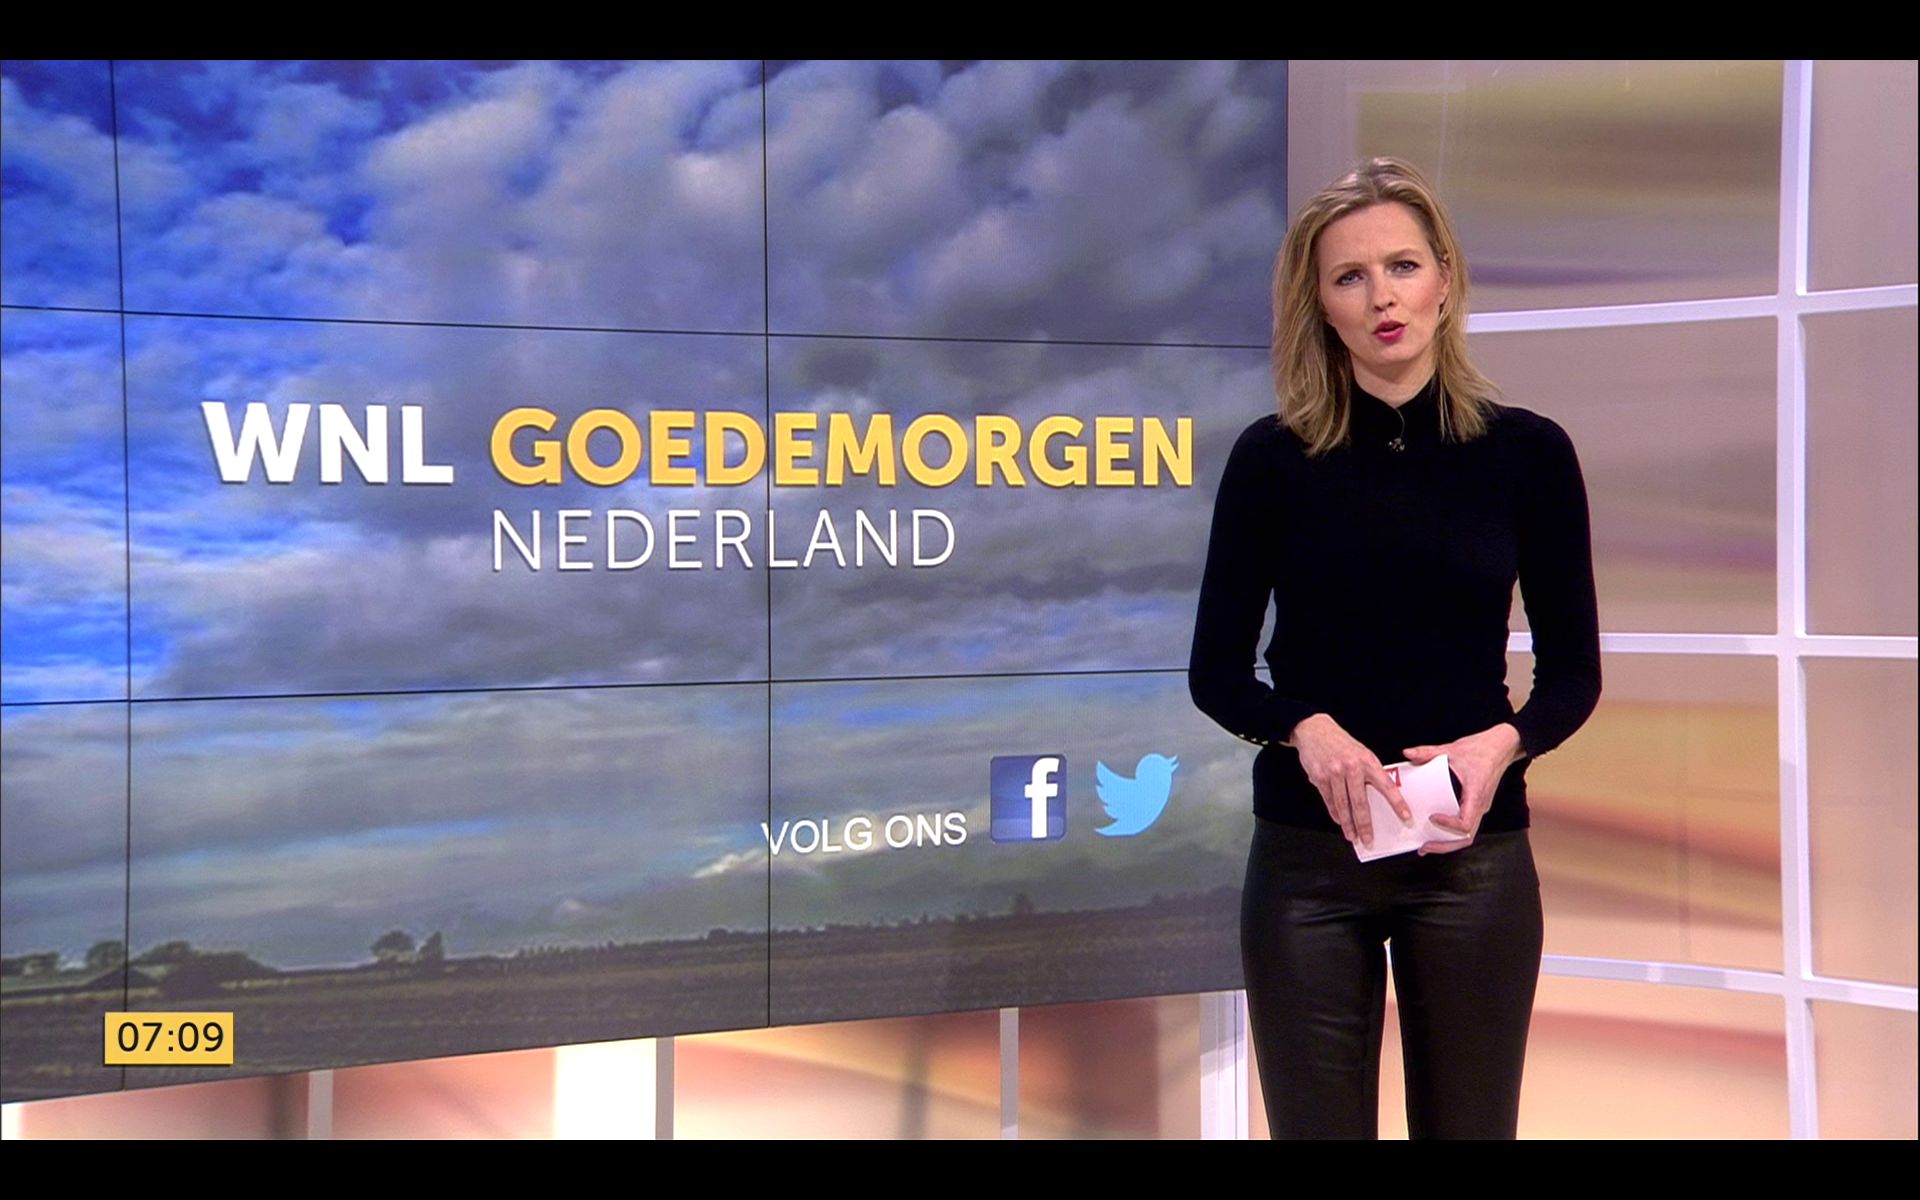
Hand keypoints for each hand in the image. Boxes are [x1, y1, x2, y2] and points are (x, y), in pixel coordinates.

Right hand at [1288, 714, 1411, 848]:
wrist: (1314, 730)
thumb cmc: (1341, 743)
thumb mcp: (1362, 753)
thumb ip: (1370, 773)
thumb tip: (1380, 796)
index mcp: (1367, 761)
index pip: (1387, 786)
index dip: (1397, 803)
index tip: (1406, 817)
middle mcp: (1351, 767)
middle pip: (1360, 803)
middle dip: (1365, 825)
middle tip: (1369, 839)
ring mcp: (1334, 773)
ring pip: (1343, 806)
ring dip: (1348, 824)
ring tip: (1352, 836)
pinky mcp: (1319, 777)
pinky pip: (1329, 801)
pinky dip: (1335, 813)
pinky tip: (1339, 821)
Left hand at [1407, 723, 1525, 854]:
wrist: (1501, 747)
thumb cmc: (1481, 749)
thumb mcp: (1451, 749)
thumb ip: (1428, 752)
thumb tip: (1407, 753)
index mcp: (1476, 795)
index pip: (1465, 823)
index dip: (1448, 825)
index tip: (1432, 818)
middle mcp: (1480, 806)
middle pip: (1466, 837)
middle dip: (1444, 846)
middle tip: (1423, 847)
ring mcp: (1480, 808)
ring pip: (1467, 835)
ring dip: (1448, 843)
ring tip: (1426, 845)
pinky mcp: (1477, 806)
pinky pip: (1466, 826)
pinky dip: (1452, 833)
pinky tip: (1436, 831)